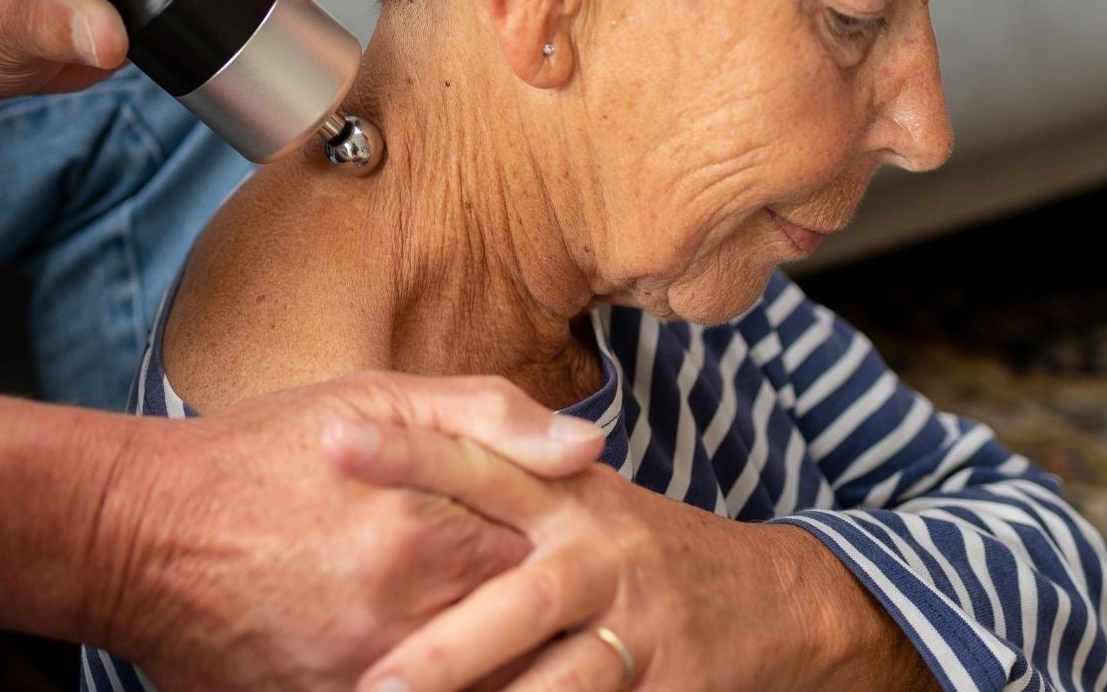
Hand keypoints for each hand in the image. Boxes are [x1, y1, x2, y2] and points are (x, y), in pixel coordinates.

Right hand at [86, 373, 606, 689]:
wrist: (136, 534)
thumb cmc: (257, 454)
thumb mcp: (371, 398)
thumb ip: (488, 416)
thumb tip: (589, 448)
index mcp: (431, 531)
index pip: (552, 563)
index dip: (572, 562)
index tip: (576, 559)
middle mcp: (405, 615)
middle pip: (526, 644)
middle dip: (548, 634)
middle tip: (562, 621)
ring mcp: (364, 678)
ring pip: (481, 690)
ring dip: (504, 672)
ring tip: (510, 651)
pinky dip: (438, 690)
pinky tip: (443, 672)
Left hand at [336, 428, 939, 691]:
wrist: (774, 602)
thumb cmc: (636, 552)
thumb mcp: (576, 498)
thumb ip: (501, 474)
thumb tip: (373, 445)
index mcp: (565, 495)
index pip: (479, 461)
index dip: (409, 450)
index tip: (332, 439)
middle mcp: (601, 556)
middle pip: (518, 603)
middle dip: (445, 650)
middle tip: (370, 685)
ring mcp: (639, 628)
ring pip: (563, 683)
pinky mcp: (669, 683)